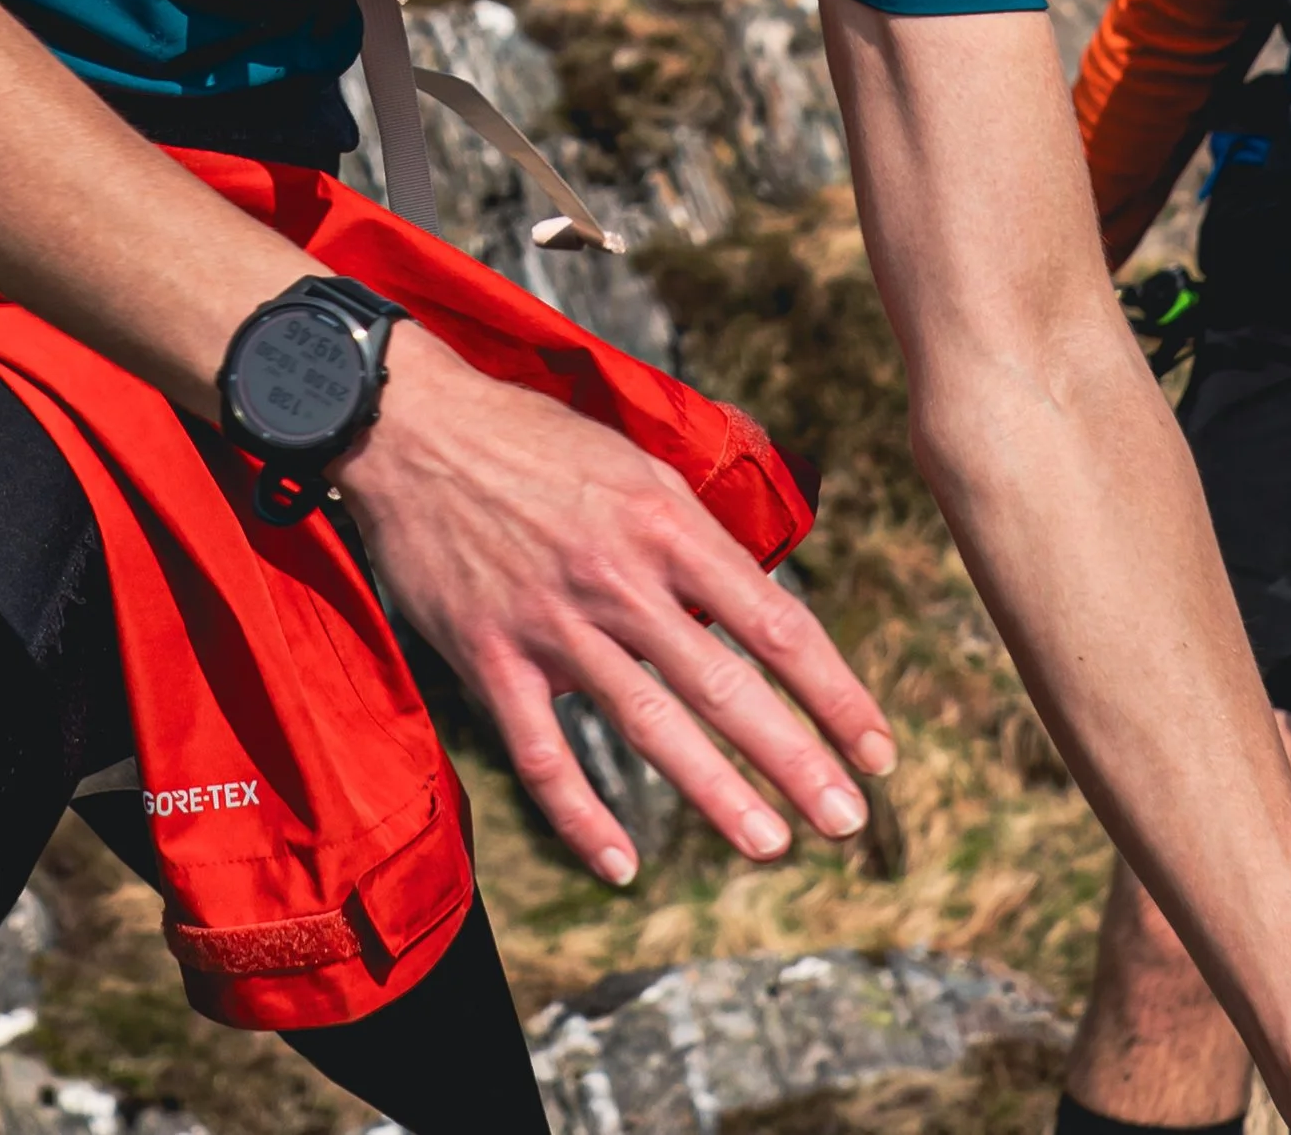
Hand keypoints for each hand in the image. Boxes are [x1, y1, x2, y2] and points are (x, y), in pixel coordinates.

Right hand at [333, 322, 894, 885]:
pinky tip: (622, 865)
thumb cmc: (532, 440)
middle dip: (796, 758)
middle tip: (847, 819)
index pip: (775, 621)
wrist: (413, 425)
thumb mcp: (633, 464)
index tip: (877, 747)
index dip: (835, 691)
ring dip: (715, 792)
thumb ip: (693, 536)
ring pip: (647, 724)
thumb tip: (755, 604)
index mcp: (663, 524)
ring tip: (770, 844)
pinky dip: (581, 816)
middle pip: (725, 683)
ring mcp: (552, 622)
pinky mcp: (491, 656)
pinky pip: (542, 754)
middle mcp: (617, 577)